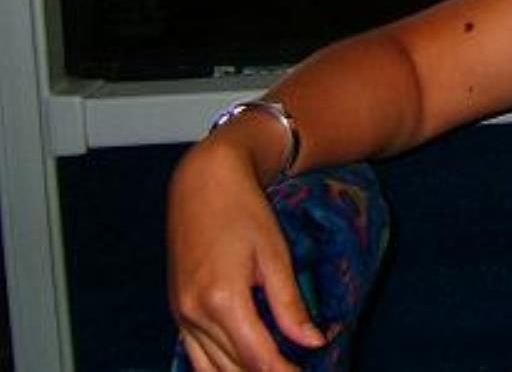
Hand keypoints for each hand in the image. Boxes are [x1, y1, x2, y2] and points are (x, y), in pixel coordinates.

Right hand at [166, 139, 324, 371]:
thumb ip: (289, 305)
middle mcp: (194, 313)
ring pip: (211, 367)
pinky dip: (218, 367)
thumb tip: (312, 342)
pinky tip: (242, 367)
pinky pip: (194, 353)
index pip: (258, 357)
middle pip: (234, 368)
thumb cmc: (244, 211)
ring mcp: (180, 313)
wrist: (203, 182)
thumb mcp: (275, 256)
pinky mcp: (177, 309)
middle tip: (298, 371)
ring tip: (276, 370)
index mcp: (223, 300)